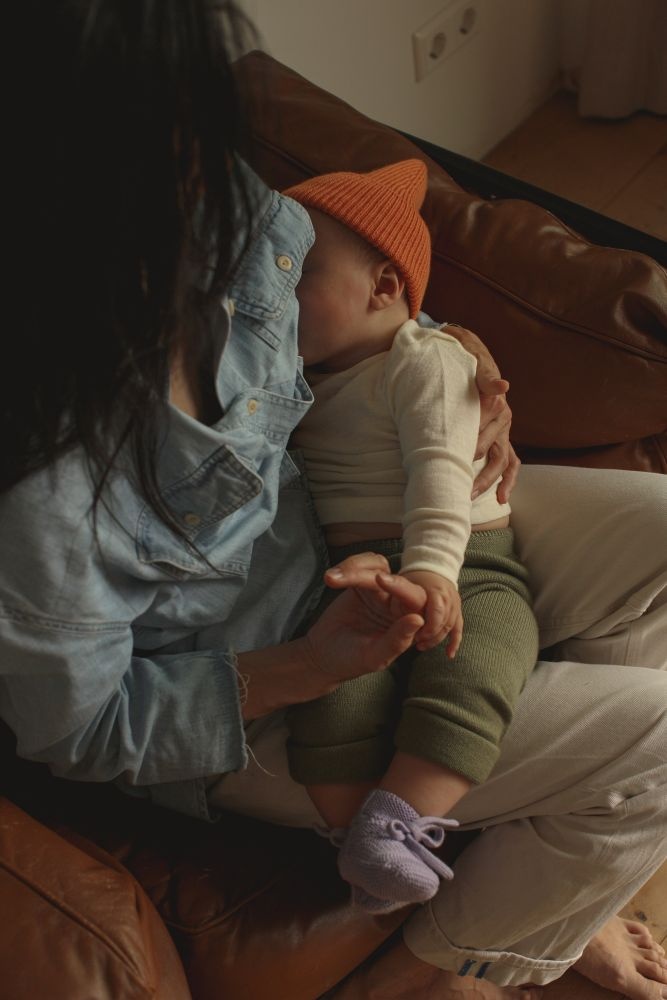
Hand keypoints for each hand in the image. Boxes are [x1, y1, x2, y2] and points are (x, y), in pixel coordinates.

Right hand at [304, 552, 426, 681]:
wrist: (323, 655)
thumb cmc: (352, 661)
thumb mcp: (374, 656)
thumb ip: (396, 640)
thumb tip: (418, 619)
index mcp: (408, 623)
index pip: (416, 601)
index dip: (402, 588)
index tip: (380, 580)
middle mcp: (398, 604)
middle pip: (396, 578)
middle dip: (372, 574)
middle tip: (348, 576)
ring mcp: (380, 592)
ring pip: (379, 566)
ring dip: (355, 568)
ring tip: (331, 579)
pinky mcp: (362, 583)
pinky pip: (364, 564)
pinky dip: (349, 565)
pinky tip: (331, 578)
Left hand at [400, 570, 462, 656]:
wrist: (434, 572)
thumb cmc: (415, 579)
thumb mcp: (404, 580)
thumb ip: (395, 586)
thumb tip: (379, 580)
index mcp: (431, 587)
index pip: (424, 600)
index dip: (418, 616)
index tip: (409, 626)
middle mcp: (444, 595)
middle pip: (439, 617)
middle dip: (428, 631)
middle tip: (414, 638)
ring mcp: (453, 604)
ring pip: (447, 626)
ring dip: (434, 638)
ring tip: (419, 645)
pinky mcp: (457, 613)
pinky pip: (457, 630)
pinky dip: (454, 642)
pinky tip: (449, 654)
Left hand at [443, 323, 519, 503]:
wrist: (464, 348)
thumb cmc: (462, 353)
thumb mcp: (471, 355)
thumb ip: (485, 373)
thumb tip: (503, 386)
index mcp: (496, 401)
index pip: (485, 429)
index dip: (469, 446)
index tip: (451, 461)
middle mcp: (503, 417)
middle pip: (493, 451)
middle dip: (478, 473)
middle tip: (457, 488)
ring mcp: (502, 430)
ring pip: (502, 462)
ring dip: (489, 482)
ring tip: (470, 497)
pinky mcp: (500, 437)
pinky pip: (510, 462)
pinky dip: (507, 482)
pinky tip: (500, 500)